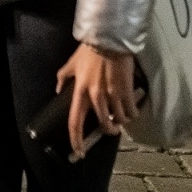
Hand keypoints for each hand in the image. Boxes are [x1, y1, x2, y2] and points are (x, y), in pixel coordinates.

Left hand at [55, 43, 139, 159]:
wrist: (109, 40)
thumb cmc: (89, 51)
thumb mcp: (71, 64)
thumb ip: (63, 77)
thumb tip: (58, 89)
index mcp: (80, 91)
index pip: (74, 121)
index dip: (76, 140)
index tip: (79, 152)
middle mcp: (96, 96)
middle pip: (103, 124)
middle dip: (109, 130)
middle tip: (112, 129)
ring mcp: (112, 95)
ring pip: (119, 119)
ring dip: (122, 121)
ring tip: (123, 116)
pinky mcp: (126, 91)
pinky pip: (131, 111)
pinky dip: (133, 113)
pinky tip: (133, 110)